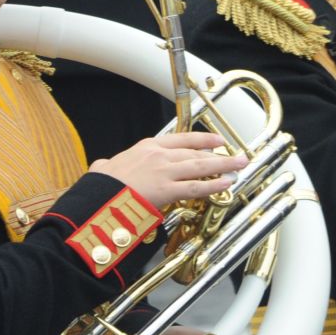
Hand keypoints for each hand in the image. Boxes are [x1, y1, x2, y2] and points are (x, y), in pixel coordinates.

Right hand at [90, 131, 246, 207]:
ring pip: (200, 166)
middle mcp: (158, 155)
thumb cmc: (99, 185)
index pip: (181, 139)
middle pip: (195, 152)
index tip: (217, 140)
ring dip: (223, 166)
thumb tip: (100, 166)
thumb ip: (106, 166)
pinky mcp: (167, 190)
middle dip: (219, 154)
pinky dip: (213, 185)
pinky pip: (196, 187)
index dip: (202, 139)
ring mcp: (164, 172)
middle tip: (237, 155)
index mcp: (146, 147)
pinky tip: (225, 184)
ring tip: (239, 166)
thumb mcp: (102, 168)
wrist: (96, 196)